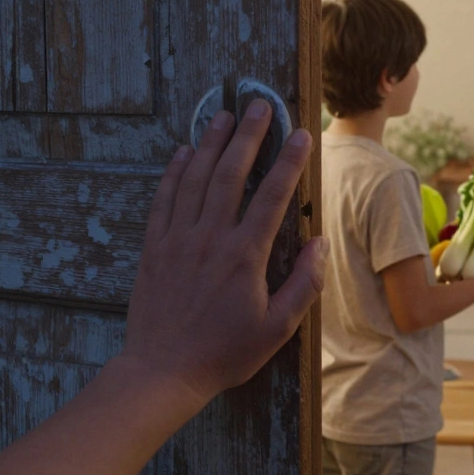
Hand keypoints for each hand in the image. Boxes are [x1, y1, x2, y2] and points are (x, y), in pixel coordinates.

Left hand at [120, 100, 326, 407]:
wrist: (163, 370)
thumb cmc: (225, 352)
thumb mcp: (277, 329)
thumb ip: (303, 284)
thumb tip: (319, 243)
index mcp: (245, 255)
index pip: (273, 195)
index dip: (289, 161)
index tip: (300, 133)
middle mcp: (211, 237)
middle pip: (231, 172)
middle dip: (248, 134)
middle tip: (258, 104)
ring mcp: (178, 238)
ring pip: (196, 177)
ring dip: (210, 142)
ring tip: (222, 115)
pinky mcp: (154, 246)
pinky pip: (164, 198)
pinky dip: (174, 171)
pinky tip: (183, 151)